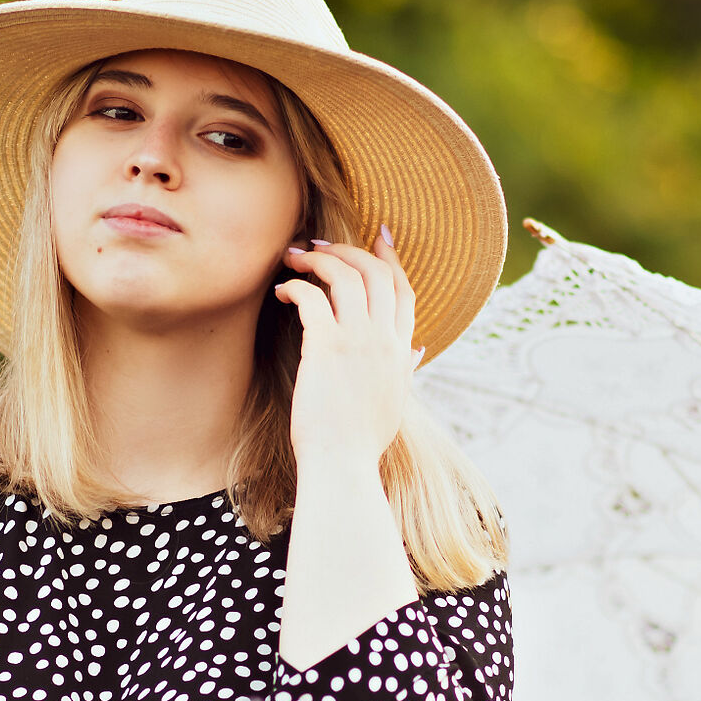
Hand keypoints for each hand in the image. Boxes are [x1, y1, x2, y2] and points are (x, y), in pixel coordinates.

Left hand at [274, 226, 420, 475]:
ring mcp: (358, 341)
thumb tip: (417, 348)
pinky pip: (313, 297)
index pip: (404, 290)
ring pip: (345, 275)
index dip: (391, 258)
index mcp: (400, 350)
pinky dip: (296, 286)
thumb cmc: (361, 440)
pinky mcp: (326, 347)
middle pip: (375, 272)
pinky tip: (282, 291)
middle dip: (347, 249)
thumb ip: (404, 368)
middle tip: (318, 244)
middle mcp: (384, 339)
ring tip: (294, 259)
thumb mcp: (394, 400)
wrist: (342, 465)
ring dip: (318, 259)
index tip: (379, 235)